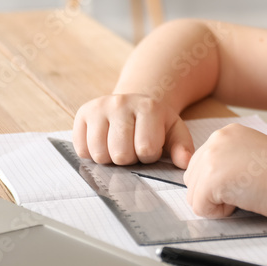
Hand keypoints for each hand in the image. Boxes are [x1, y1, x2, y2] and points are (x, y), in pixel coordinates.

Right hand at [73, 94, 193, 167]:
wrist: (132, 104)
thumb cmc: (155, 124)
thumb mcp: (174, 131)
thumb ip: (183, 148)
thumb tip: (184, 163)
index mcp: (148, 107)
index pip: (145, 149)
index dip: (149, 156)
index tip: (150, 147)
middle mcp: (121, 103)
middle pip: (120, 155)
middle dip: (129, 159)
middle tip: (132, 148)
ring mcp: (99, 107)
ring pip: (99, 154)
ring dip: (110, 159)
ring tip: (119, 146)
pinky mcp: (81, 114)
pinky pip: (82, 150)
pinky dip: (92, 154)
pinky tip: (104, 143)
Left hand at [183, 124, 266, 222]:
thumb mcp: (254, 157)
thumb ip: (229, 161)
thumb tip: (206, 183)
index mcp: (228, 132)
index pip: (202, 164)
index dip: (222, 182)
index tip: (247, 181)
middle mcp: (217, 138)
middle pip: (193, 178)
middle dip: (214, 193)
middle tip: (247, 189)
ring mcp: (213, 157)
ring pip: (193, 194)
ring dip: (217, 204)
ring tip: (247, 194)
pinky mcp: (212, 179)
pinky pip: (200, 207)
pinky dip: (220, 214)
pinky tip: (244, 201)